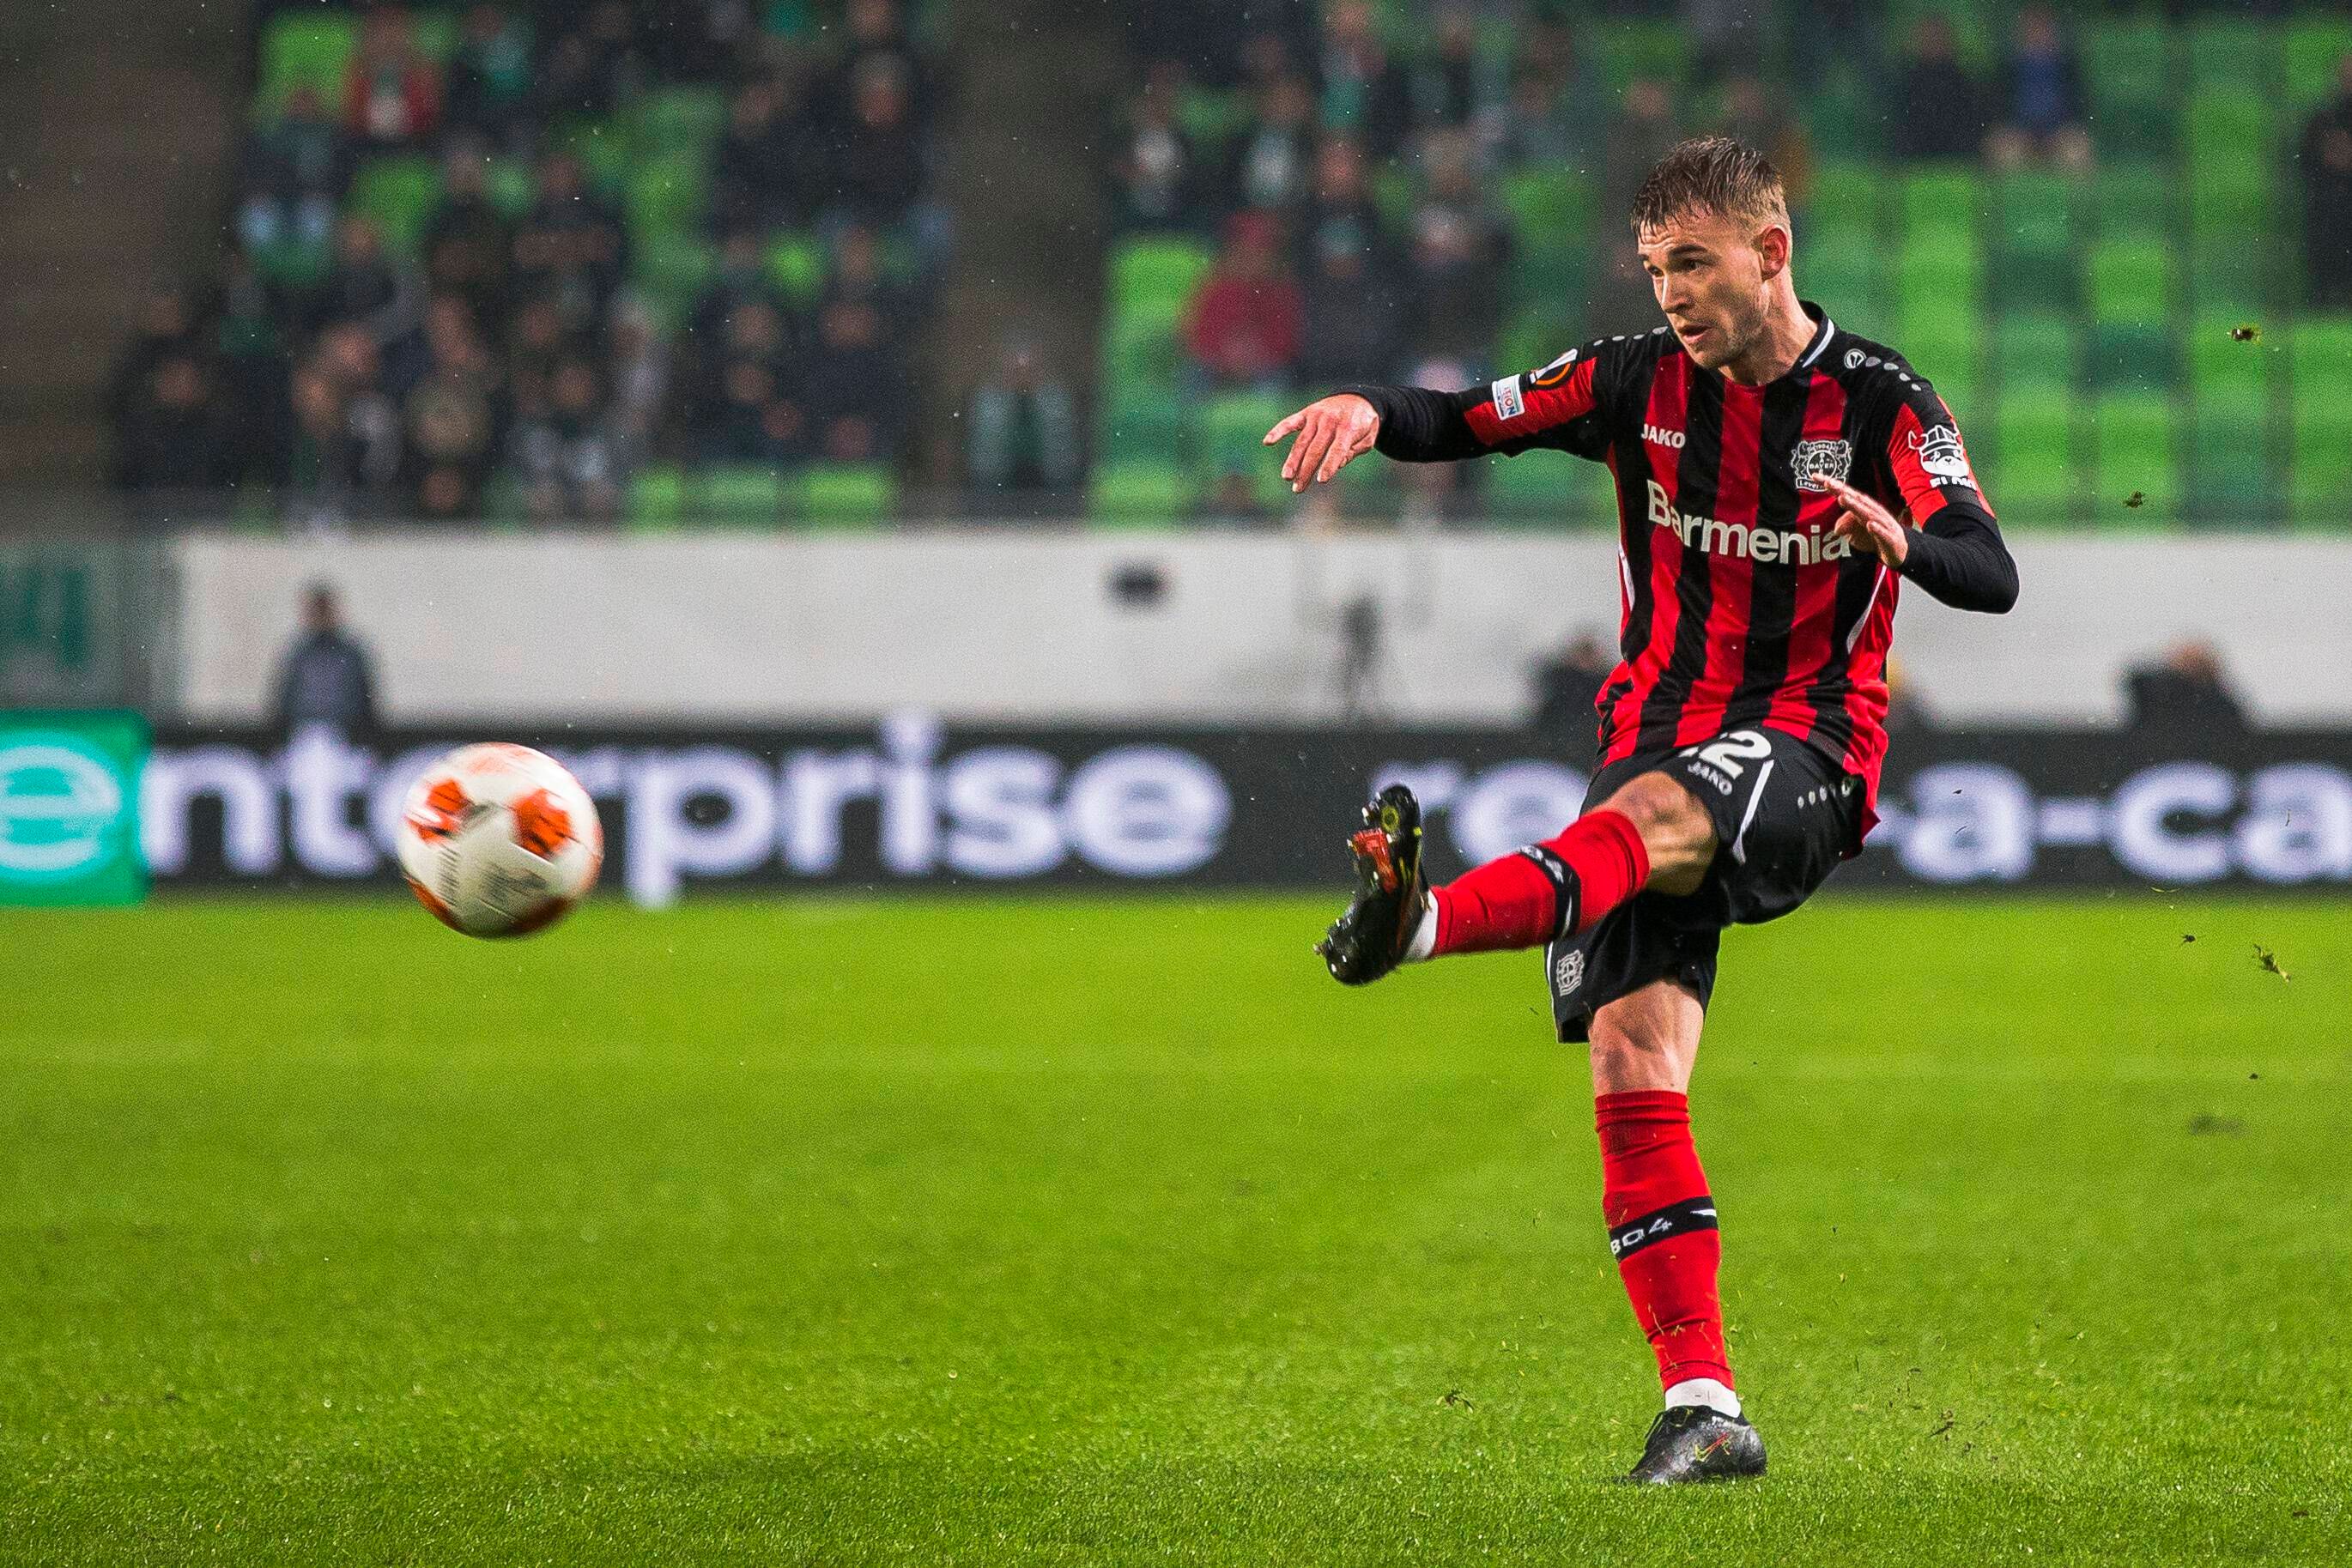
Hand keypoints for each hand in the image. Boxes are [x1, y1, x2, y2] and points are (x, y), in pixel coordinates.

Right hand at [1263, 393, 1379, 492]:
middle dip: (1306, 470)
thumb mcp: (1368, 438)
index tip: (1322, 480)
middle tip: (1298, 488)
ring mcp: (1316, 416)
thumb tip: (1337, 464)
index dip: (1329, 465)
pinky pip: (1290, 422)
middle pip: (1315, 449)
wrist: (1357, 398)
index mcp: (1348, 428)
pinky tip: (1267, 442)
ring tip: (1287, 477)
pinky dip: (1278, 431)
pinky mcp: (1306, 413)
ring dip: (1293, 460)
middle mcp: (1330, 421)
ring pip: (1301, 441)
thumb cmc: (1364, 424)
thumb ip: (1353, 452)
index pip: (1337, 450)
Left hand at [1820, 476, 1909, 568]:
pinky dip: (1877, 529)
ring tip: (1843, 498)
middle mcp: (1872, 512)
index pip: (1845, 494)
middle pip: (1855, 499)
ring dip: (1855, 506)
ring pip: (1868, 513)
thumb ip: (1845, 525)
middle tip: (1828, 483)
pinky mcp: (1889, 538)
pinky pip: (1882, 533)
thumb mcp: (1856, 533)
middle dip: (1842, 491)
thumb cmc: (1875, 536)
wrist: (1899, 550)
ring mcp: (1882, 524)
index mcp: (1862, 508)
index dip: (1831, 486)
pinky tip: (1870, 525)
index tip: (1815, 477)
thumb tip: (1836, 528)